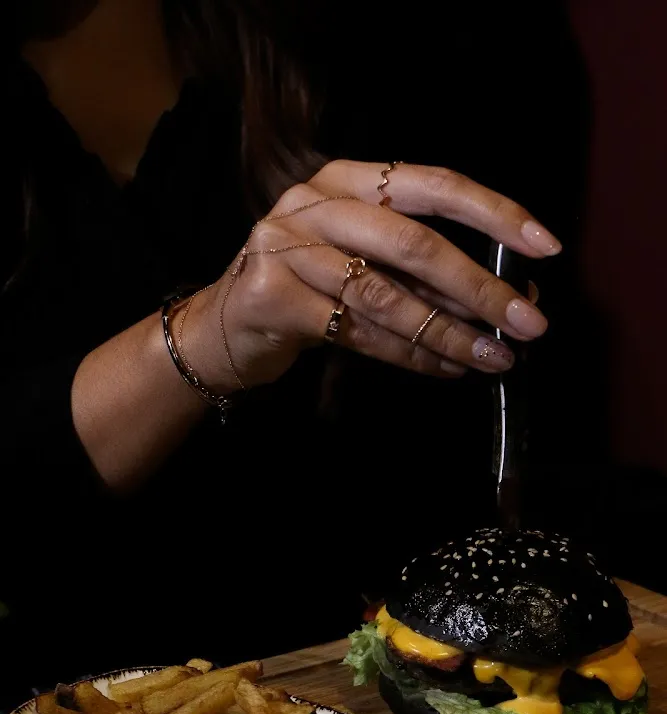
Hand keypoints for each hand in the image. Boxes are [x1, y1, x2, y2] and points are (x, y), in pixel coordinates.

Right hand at [185, 160, 560, 390]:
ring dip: (449, 332)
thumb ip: (421, 270)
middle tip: (529, 321)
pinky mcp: (272, 297)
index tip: (544, 246)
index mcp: (349, 180)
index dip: (494, 213)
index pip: (434, 184)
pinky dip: (409, 354)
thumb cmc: (306, 291)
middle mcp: (316, 203)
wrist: (222, 329)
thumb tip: (504, 294)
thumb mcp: (363, 262)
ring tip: (493, 357)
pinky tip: (446, 368)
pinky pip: (356, 332)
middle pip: (413, 241)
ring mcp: (288, 247)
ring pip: (386, 294)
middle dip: (479, 286)